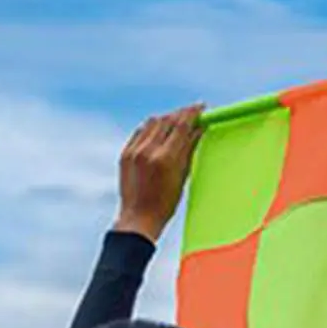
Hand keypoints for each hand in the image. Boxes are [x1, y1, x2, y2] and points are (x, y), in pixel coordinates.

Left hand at [114, 105, 204, 242]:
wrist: (138, 219)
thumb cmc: (165, 204)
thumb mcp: (182, 177)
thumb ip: (189, 150)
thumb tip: (199, 129)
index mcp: (165, 158)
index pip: (181, 125)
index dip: (192, 113)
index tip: (201, 107)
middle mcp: (148, 151)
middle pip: (167, 120)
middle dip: (180, 114)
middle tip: (191, 114)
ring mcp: (134, 151)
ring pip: (152, 122)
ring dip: (166, 119)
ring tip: (175, 123)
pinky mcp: (125, 154)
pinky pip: (140, 132)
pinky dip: (151, 128)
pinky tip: (158, 132)